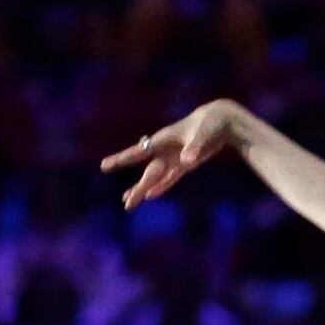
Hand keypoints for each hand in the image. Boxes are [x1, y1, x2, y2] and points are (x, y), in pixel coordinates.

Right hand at [103, 101, 246, 207]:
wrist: (219, 120)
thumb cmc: (209, 124)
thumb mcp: (203, 135)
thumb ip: (193, 148)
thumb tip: (186, 162)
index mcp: (163, 140)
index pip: (139, 151)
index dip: (122, 159)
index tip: (105, 166)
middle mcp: (164, 150)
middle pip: (148, 172)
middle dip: (137, 188)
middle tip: (125, 203)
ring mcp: (173, 157)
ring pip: (154, 177)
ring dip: (142, 189)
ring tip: (127, 202)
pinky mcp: (184, 163)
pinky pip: (169, 178)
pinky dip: (160, 187)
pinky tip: (150, 196)